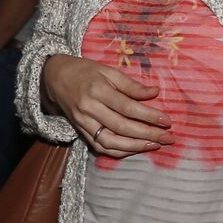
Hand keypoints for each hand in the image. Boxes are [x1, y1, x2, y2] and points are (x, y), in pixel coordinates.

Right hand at [40, 54, 174, 157]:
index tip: (167, 121)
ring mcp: (82, 122)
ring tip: (154, 145)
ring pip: (110, 141)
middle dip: (147, 134)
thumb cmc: (84, 71)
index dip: (149, 116)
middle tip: (168, 137)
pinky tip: (135, 148)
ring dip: (134, 147)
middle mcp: (89, 108)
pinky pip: (100, 146)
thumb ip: (131, 84)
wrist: (55, 77)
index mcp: (97, 90)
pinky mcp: (79, 130)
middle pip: (121, 126)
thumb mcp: (107, 71)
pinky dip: (119, 151)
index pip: (127, 107)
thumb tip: (155, 92)